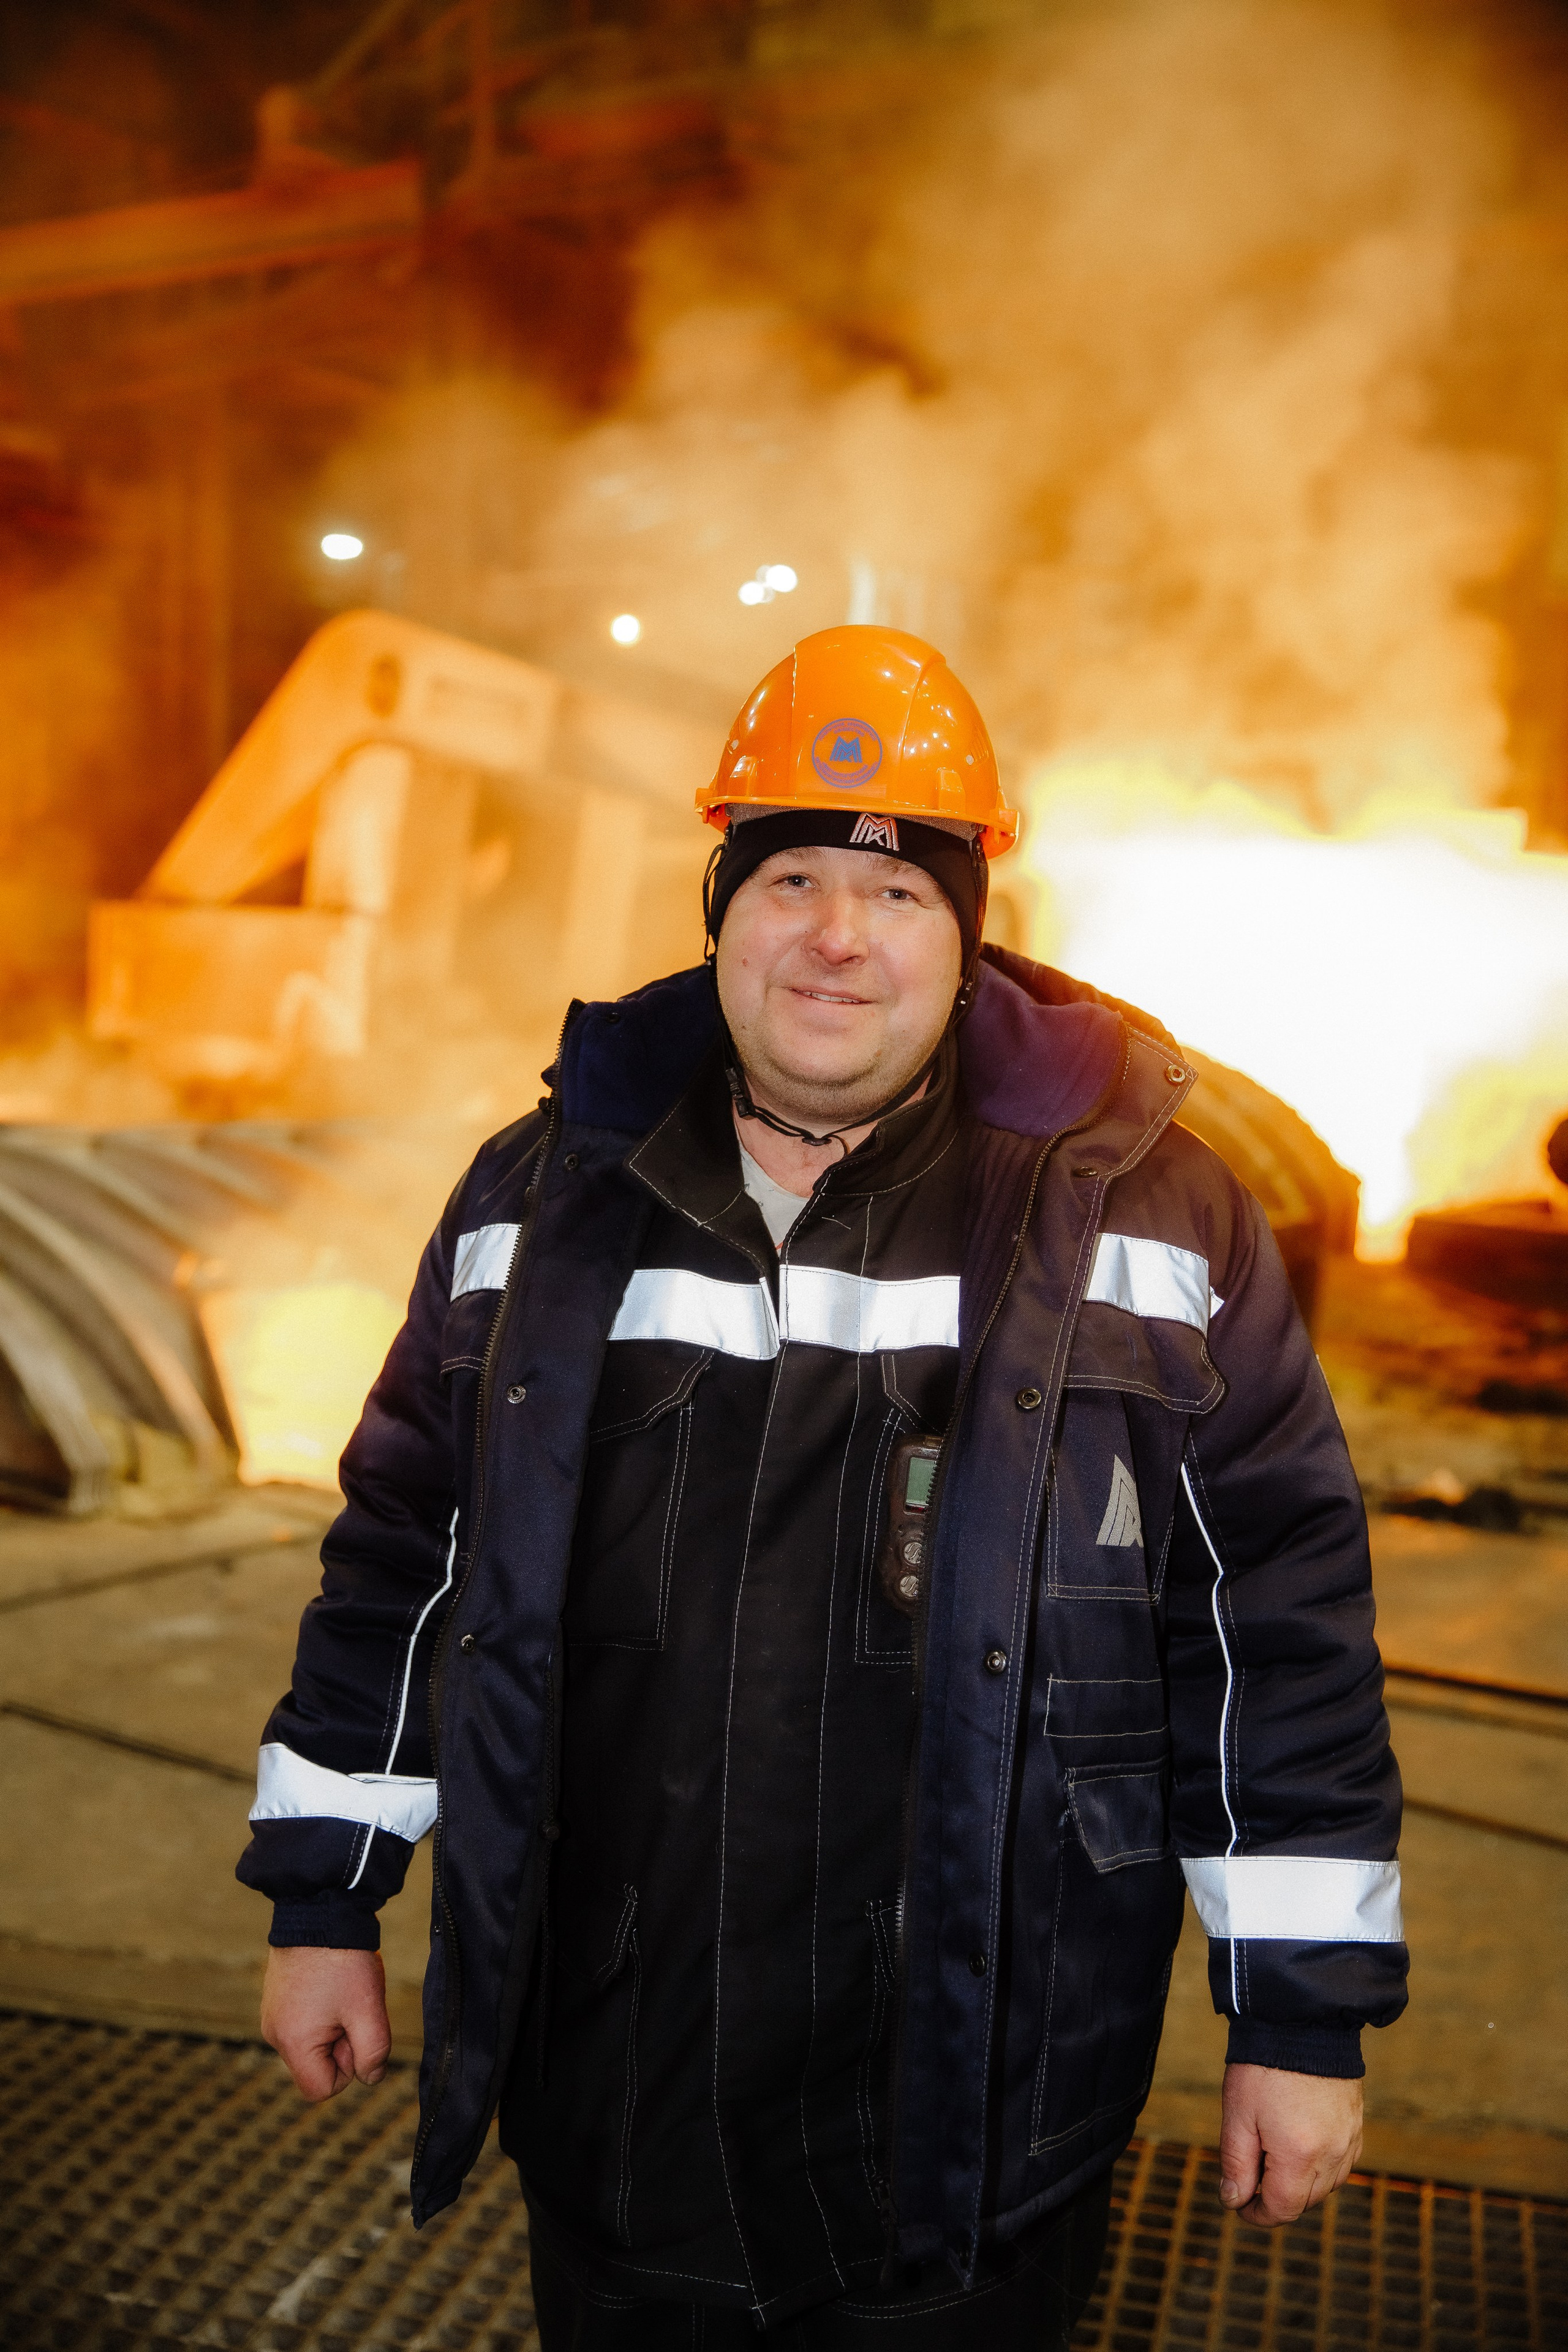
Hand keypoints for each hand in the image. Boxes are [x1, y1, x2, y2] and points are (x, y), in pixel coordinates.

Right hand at [261, 1945, 391, 2102]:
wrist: (319, 1909)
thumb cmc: (343, 1961)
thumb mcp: (368, 2011)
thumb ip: (373, 2054)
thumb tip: (371, 2077)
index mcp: (292, 2043)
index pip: (321, 2089)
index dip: (348, 2067)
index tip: (355, 2030)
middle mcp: (274, 2034)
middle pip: (317, 2065)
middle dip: (342, 2042)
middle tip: (351, 2004)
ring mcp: (272, 2014)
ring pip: (313, 2042)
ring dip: (335, 2023)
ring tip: (342, 1990)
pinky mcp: (276, 1999)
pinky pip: (305, 2022)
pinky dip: (324, 2009)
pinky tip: (332, 1982)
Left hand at [1219, 2064, 1362, 2227]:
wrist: (1300, 2022)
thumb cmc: (1264, 2068)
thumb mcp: (1238, 2115)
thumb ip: (1236, 2164)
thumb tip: (1234, 2200)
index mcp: (1300, 2155)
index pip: (1283, 2209)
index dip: (1258, 2214)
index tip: (1240, 2204)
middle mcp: (1332, 2154)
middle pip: (1305, 2200)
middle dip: (1277, 2196)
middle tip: (1250, 2172)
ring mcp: (1349, 2139)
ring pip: (1326, 2185)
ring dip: (1300, 2183)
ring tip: (1272, 2153)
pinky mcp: (1356, 2125)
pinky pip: (1342, 2163)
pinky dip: (1321, 2165)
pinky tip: (1300, 2145)